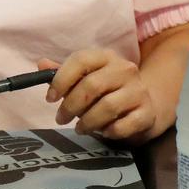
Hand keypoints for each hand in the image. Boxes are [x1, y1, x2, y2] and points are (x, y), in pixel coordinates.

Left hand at [38, 51, 158, 143]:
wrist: (146, 105)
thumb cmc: (108, 91)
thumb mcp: (86, 78)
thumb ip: (64, 73)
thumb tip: (41, 64)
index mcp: (106, 57)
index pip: (81, 59)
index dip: (61, 79)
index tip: (50, 98)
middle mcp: (125, 69)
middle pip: (91, 85)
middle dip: (71, 106)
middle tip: (61, 119)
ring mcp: (139, 91)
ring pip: (107, 107)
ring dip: (87, 122)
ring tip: (79, 128)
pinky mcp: (147, 113)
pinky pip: (123, 125)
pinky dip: (109, 131)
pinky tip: (103, 132)